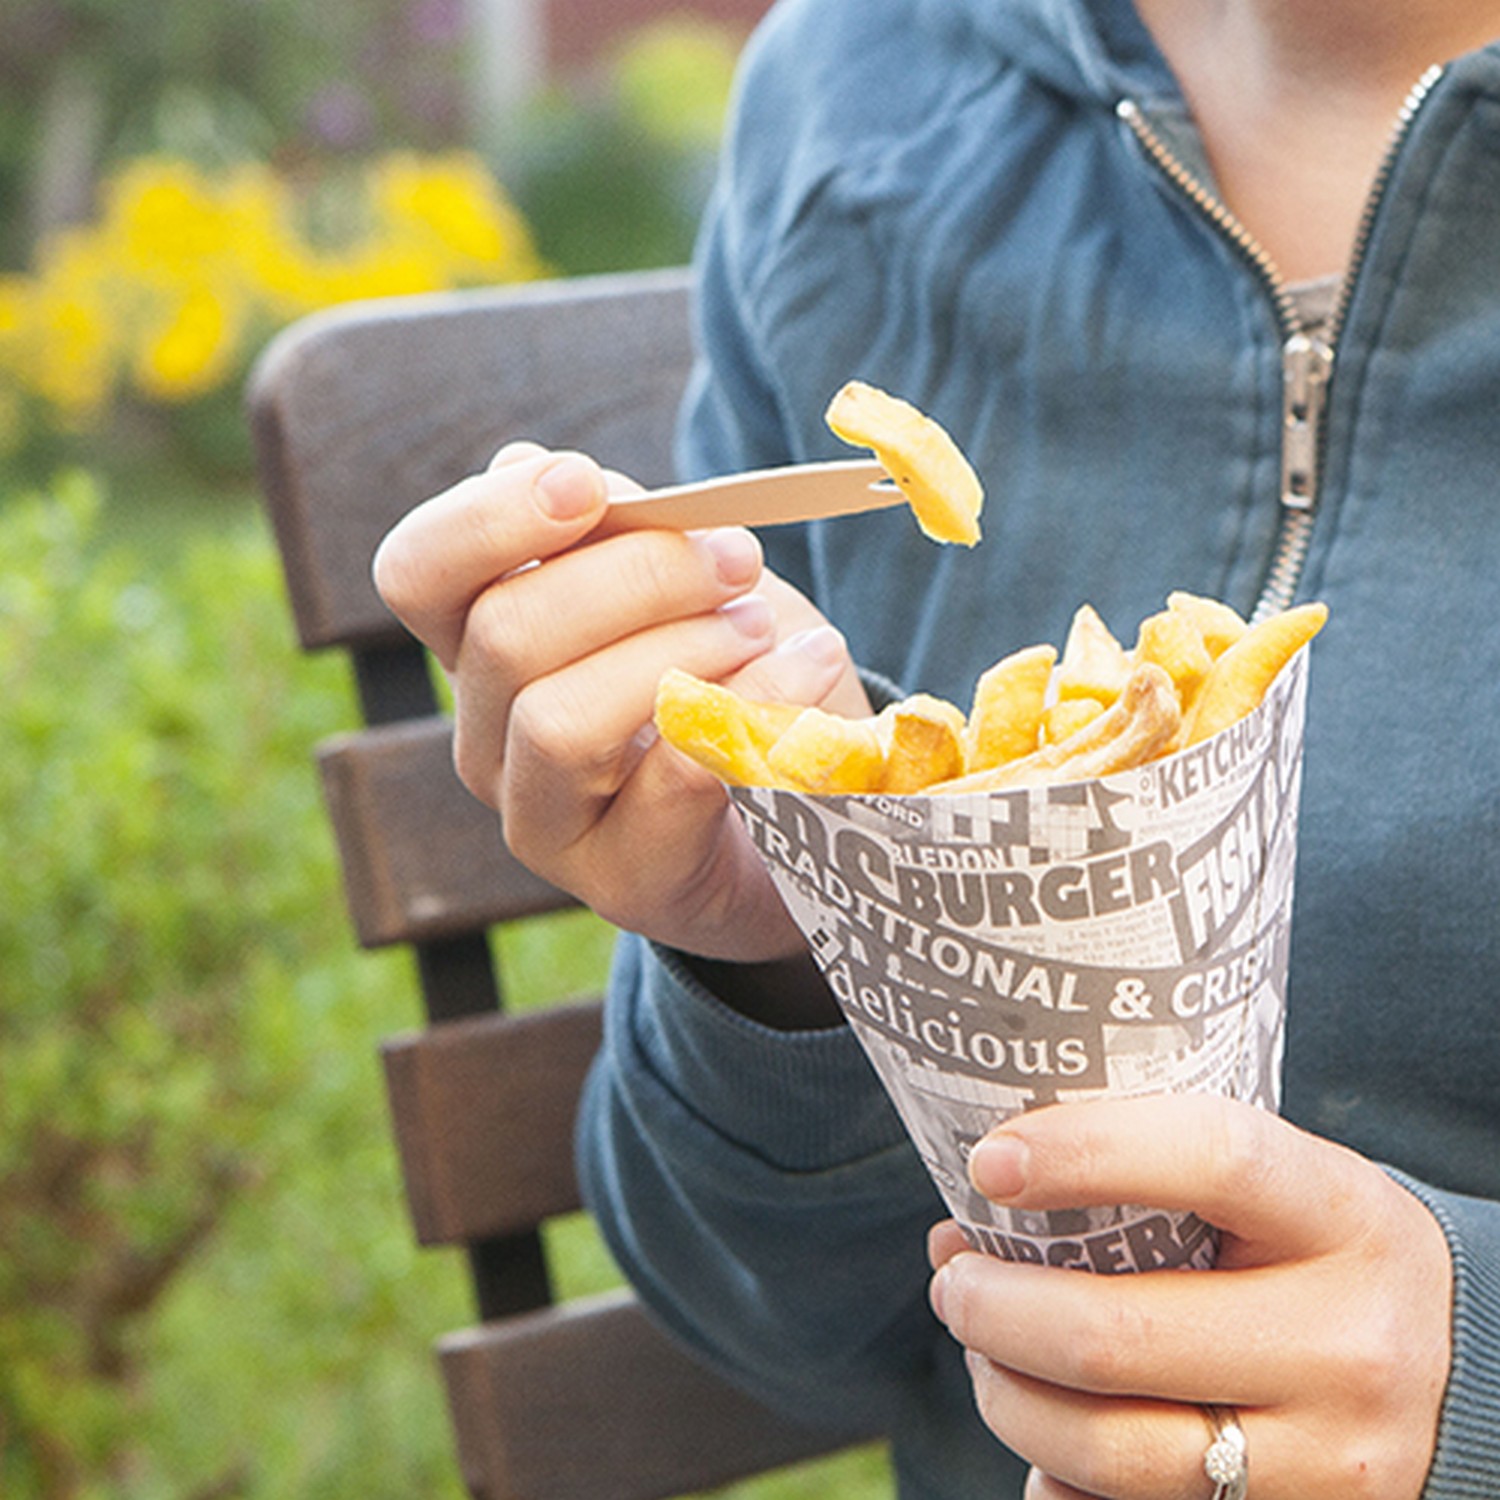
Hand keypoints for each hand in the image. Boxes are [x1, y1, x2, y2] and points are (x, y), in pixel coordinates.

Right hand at [372, 442, 867, 962]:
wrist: (799, 816)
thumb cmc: (727, 680)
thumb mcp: (676, 586)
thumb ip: (611, 532)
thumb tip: (530, 464)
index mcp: (482, 651)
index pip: (417, 575)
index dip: (487, 518)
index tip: (588, 482)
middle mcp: (488, 741)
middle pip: (504, 636)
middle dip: (635, 576)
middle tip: (735, 558)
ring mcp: (544, 822)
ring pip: (559, 720)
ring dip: (680, 650)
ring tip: (762, 627)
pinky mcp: (624, 880)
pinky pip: (668, 781)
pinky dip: (750, 706)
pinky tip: (809, 666)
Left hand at [927, 1094, 1451, 1499]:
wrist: (1458, 1366)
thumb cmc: (1321, 1247)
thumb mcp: (1279, 1182)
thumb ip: (1157, 1171)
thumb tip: (985, 1191)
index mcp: (1339, 1215)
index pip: (1210, 1159)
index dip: (1084, 1153)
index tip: (989, 1163)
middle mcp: (1346, 1344)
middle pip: (1120, 1337)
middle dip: (995, 1309)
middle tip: (956, 1280)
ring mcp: (1327, 1460)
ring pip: (1111, 1451)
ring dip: (1007, 1398)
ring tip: (984, 1350)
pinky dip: (1057, 1479)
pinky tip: (1046, 1427)